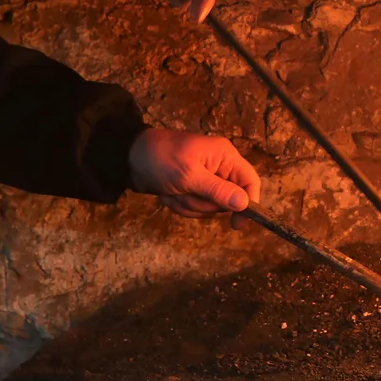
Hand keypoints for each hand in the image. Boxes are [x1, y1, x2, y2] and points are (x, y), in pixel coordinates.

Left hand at [128, 128, 260, 227]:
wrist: (130, 158)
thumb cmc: (161, 160)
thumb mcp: (189, 176)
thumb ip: (218, 190)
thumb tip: (245, 204)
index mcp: (224, 156)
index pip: (250, 181)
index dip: (249, 203)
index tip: (237, 223)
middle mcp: (219, 167)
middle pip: (228, 199)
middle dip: (204, 202)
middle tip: (185, 192)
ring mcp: (205, 179)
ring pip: (209, 206)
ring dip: (189, 204)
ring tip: (173, 191)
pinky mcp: (192, 188)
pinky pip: (195, 207)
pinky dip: (181, 205)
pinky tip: (168, 195)